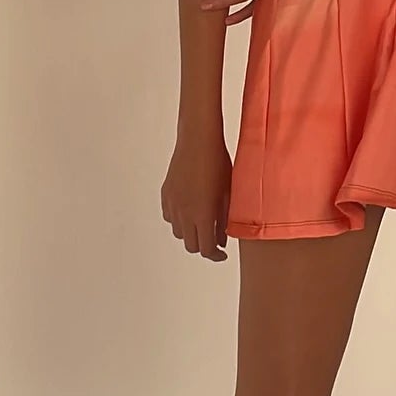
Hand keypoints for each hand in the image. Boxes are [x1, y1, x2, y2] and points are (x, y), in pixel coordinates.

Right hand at [161, 133, 232, 260]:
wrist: (198, 139)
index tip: (222, 254)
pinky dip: (179, 220)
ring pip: (178, 232)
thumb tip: (222, 238)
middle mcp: (185, 213)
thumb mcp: (228, 193)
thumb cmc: (219, 162)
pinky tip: (190, 211)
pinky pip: (170, 216)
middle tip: (215, 240)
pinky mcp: (166, 194)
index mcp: (203, 215)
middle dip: (204, 246)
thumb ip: (224, 219)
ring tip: (203, 224)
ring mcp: (173, 204)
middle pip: (191, 245)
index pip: (206, 249)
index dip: (215, 255)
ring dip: (191, 233)